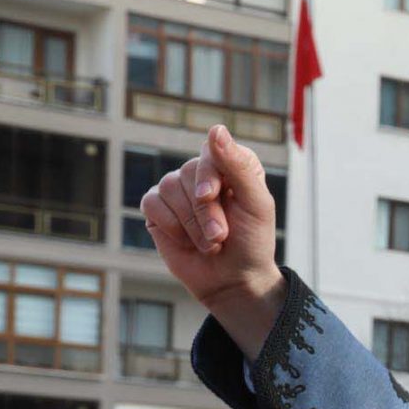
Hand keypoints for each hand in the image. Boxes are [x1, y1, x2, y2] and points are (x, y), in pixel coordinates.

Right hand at [138, 126, 284, 353]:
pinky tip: (187, 241)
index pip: (212, 150)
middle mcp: (202, 172)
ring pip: (169, 188)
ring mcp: (178, 188)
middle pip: (188, 173)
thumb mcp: (256, 204)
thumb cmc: (251, 242)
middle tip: (221, 236)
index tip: (212, 196)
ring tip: (210, 243)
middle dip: (205, 211)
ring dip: (191, 224)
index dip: (209, 174)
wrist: (233, 279)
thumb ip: (238, 166)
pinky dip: (171, 227)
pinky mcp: (158, 207)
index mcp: (232, 165)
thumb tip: (215, 129)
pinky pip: (152, 203)